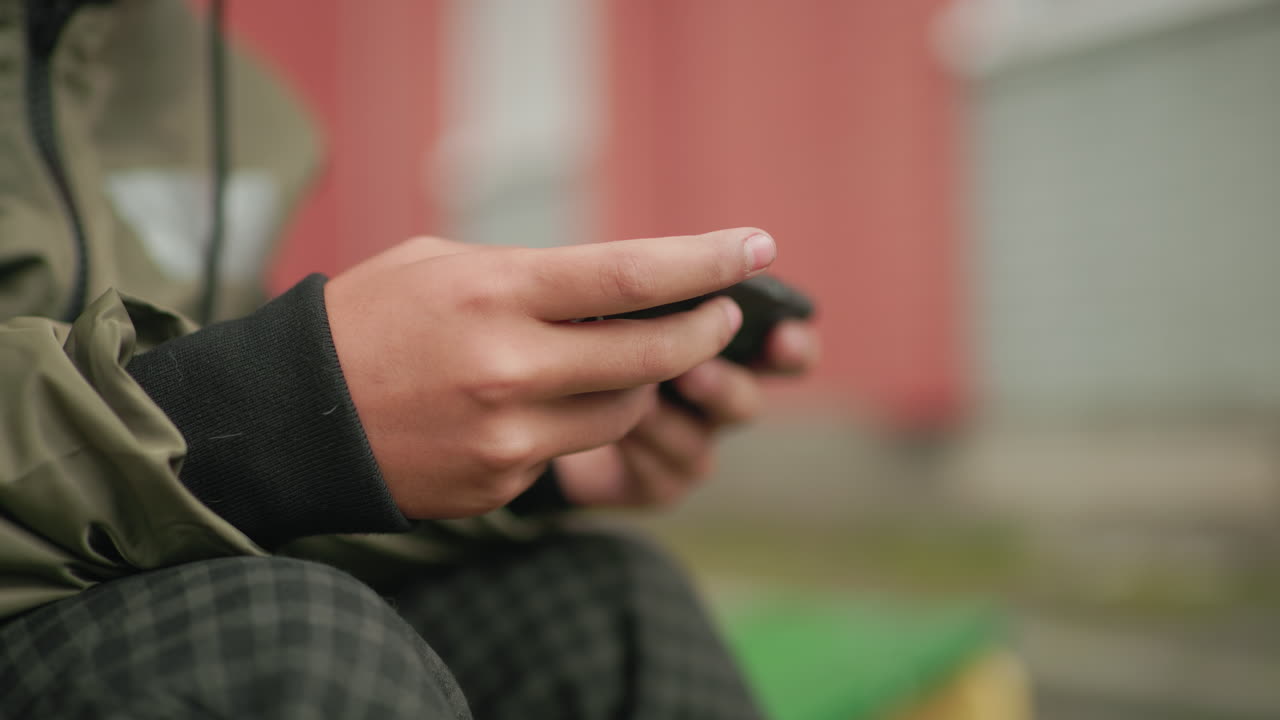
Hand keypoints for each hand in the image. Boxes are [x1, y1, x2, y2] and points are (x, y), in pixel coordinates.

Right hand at [324, 229, 776, 518]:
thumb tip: (626, 288)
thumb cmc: (369, 320)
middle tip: (720, 316)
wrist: (293, 417)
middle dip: (703, 332)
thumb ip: (538, 276)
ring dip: (640, 383)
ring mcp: (506, 437)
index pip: (632, 276)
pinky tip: (534, 403)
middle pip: (651, 352)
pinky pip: (571, 451)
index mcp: (494, 292)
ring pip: (624, 412)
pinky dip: (574, 422)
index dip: (706, 261)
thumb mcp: (446, 265)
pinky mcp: (501, 485)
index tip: (755, 247)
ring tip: (620, 358)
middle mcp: (507, 368)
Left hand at [554, 318, 819, 507]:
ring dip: (661, 418)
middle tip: (692, 371)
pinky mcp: (661, 486)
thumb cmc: (591, 333)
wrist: (544, 404)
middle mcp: (720, 399)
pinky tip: (596, 427)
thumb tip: (662, 275)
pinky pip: (661, 475)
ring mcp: (694, 446)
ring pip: (698, 443)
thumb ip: (650, 294)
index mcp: (727, 345)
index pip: (786, 349)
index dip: (794, 346)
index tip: (781, 335)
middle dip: (723, 387)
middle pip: (747, 403)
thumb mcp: (620, 304)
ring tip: (625, 395)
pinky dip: (633, 449)